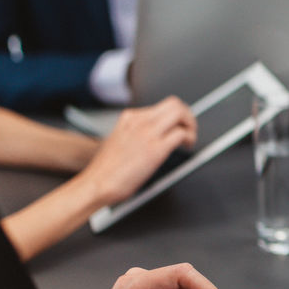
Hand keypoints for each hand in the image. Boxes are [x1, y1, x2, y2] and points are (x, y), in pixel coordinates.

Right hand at [79, 96, 196, 206]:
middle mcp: (139, 121)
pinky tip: (186, 146)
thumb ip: (137, 133)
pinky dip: (189, 138)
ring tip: (190, 138)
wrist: (97, 184)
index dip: (176, 115)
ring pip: (179, 113)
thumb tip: (157, 136)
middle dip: (187, 115)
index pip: (161, 106)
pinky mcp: (155, 149)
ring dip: (191, 125)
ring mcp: (147, 133)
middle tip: (190, 129)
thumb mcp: (120, 140)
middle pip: (174, 104)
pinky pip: (181, 134)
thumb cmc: (106, 170)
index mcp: (129, 118)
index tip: (180, 125)